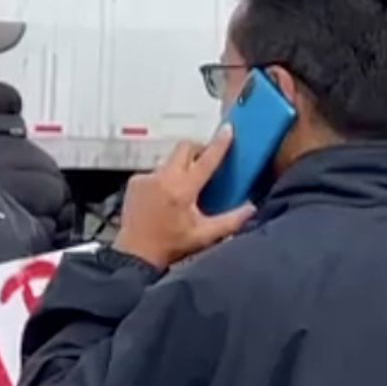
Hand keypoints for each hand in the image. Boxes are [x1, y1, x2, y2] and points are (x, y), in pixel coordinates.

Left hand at [114, 127, 256, 269]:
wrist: (135, 255)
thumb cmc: (169, 246)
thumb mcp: (205, 235)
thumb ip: (232, 221)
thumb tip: (251, 208)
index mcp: (181, 190)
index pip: (206, 159)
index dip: (219, 144)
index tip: (227, 130)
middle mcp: (162, 179)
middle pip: (184, 148)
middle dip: (199, 149)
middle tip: (208, 160)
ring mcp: (145, 179)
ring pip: (170, 160)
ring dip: (181, 167)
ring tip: (187, 187)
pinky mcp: (135, 183)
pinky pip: (156, 172)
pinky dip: (165, 178)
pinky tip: (167, 196)